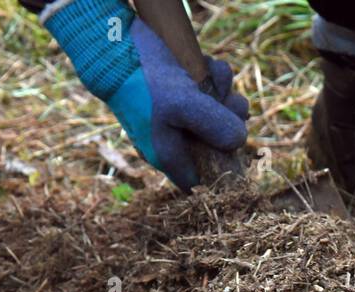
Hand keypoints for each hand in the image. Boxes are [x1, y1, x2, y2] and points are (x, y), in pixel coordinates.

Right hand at [43, 0, 248, 190]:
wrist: (115, 46)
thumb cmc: (143, 83)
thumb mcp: (182, 105)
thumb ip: (214, 126)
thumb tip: (239, 140)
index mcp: (169, 156)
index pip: (203, 181)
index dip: (223, 170)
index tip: (235, 147)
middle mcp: (175, 139)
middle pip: (218, 144)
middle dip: (230, 121)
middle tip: (231, 103)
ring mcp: (180, 115)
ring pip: (219, 111)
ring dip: (224, 92)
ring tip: (212, 76)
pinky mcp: (183, 90)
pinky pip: (211, 88)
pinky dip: (214, 75)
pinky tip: (206, 64)